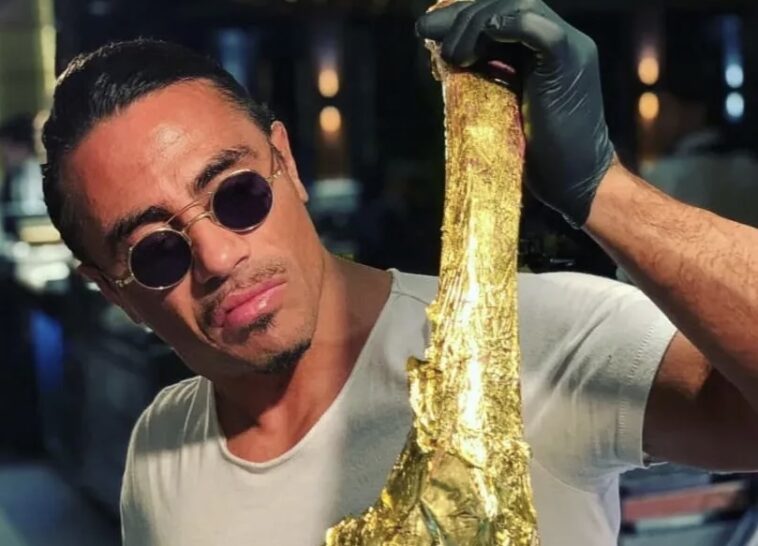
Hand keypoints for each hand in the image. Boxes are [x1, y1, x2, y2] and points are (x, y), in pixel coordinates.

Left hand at [416, 0, 615, 227]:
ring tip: (449, 55)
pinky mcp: (567, 61)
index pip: (503, 12)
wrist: (577, 181)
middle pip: (507, 4)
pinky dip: (496, 28)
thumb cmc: (541, 155)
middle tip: (426, 33)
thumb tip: (446, 56)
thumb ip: (488, 75)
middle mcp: (563, 39)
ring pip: (518, 7)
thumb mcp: (505, 105)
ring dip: (474, 24)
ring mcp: (570, 47)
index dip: (465, 15)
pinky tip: (468, 53)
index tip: (428, 30)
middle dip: (462, 15)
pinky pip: (531, 25)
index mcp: (547, 48)